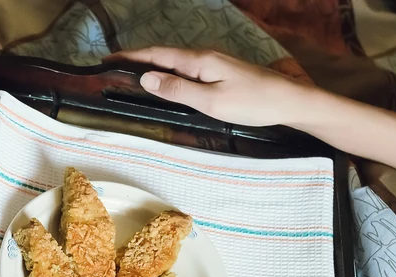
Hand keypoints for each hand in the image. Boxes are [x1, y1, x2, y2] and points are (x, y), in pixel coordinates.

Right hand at [111, 47, 308, 126]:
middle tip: (113, 69)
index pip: (156, 55)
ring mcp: (213, 63)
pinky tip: (166, 82)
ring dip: (152, 66)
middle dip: (137, 60)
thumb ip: (177, 90)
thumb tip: (146, 79)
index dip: (130, 57)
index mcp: (198, 60)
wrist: (288, 101)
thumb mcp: (211, 101)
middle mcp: (203, 56)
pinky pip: (186, 69)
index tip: (107, 60)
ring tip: (132, 75)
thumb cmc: (252, 103)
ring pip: (175, 62)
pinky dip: (169, 72)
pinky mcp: (220, 72)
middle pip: (163, 55)